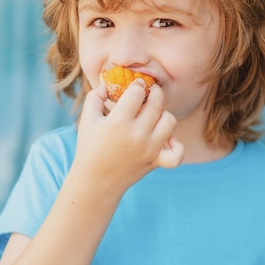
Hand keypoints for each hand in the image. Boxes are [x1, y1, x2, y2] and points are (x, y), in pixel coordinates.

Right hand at [73, 79, 184, 193]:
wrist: (96, 180)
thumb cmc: (90, 147)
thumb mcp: (87, 119)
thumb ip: (95, 96)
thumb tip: (108, 85)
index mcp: (118, 121)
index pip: (137, 91)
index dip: (137, 84)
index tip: (135, 86)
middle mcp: (137, 134)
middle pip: (157, 102)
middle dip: (154, 92)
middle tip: (149, 93)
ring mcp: (149, 148)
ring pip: (170, 120)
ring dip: (163, 113)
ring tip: (153, 115)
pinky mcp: (156, 161)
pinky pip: (177, 153)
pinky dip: (176, 144)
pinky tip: (166, 139)